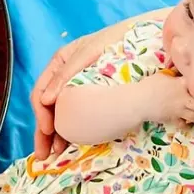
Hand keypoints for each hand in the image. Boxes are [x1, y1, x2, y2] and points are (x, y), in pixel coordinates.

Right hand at [31, 32, 108, 159]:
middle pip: (48, 108)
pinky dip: (72, 130)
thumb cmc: (120, 39)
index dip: (41, 113)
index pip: (41, 92)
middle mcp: (66, 77)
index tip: (48, 130)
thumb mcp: (91, 52)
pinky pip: (78, 115)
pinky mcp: (96, 97)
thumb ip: (66, 74)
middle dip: (44, 132)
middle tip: (44, 154)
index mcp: (60, 63)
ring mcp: (80, 88)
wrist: (153, 39)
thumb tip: (45, 100)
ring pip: (61, 114)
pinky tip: (72, 142)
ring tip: (56, 154)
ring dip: (56, 135)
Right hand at [142, 72, 193, 125]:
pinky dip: (186, 125)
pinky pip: (183, 124)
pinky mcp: (173, 119)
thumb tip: (176, 71)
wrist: (138, 101)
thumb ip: (171, 74)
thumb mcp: (160, 75)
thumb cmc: (147, 86)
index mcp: (182, 84)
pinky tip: (187, 124)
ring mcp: (180, 109)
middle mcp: (184, 98)